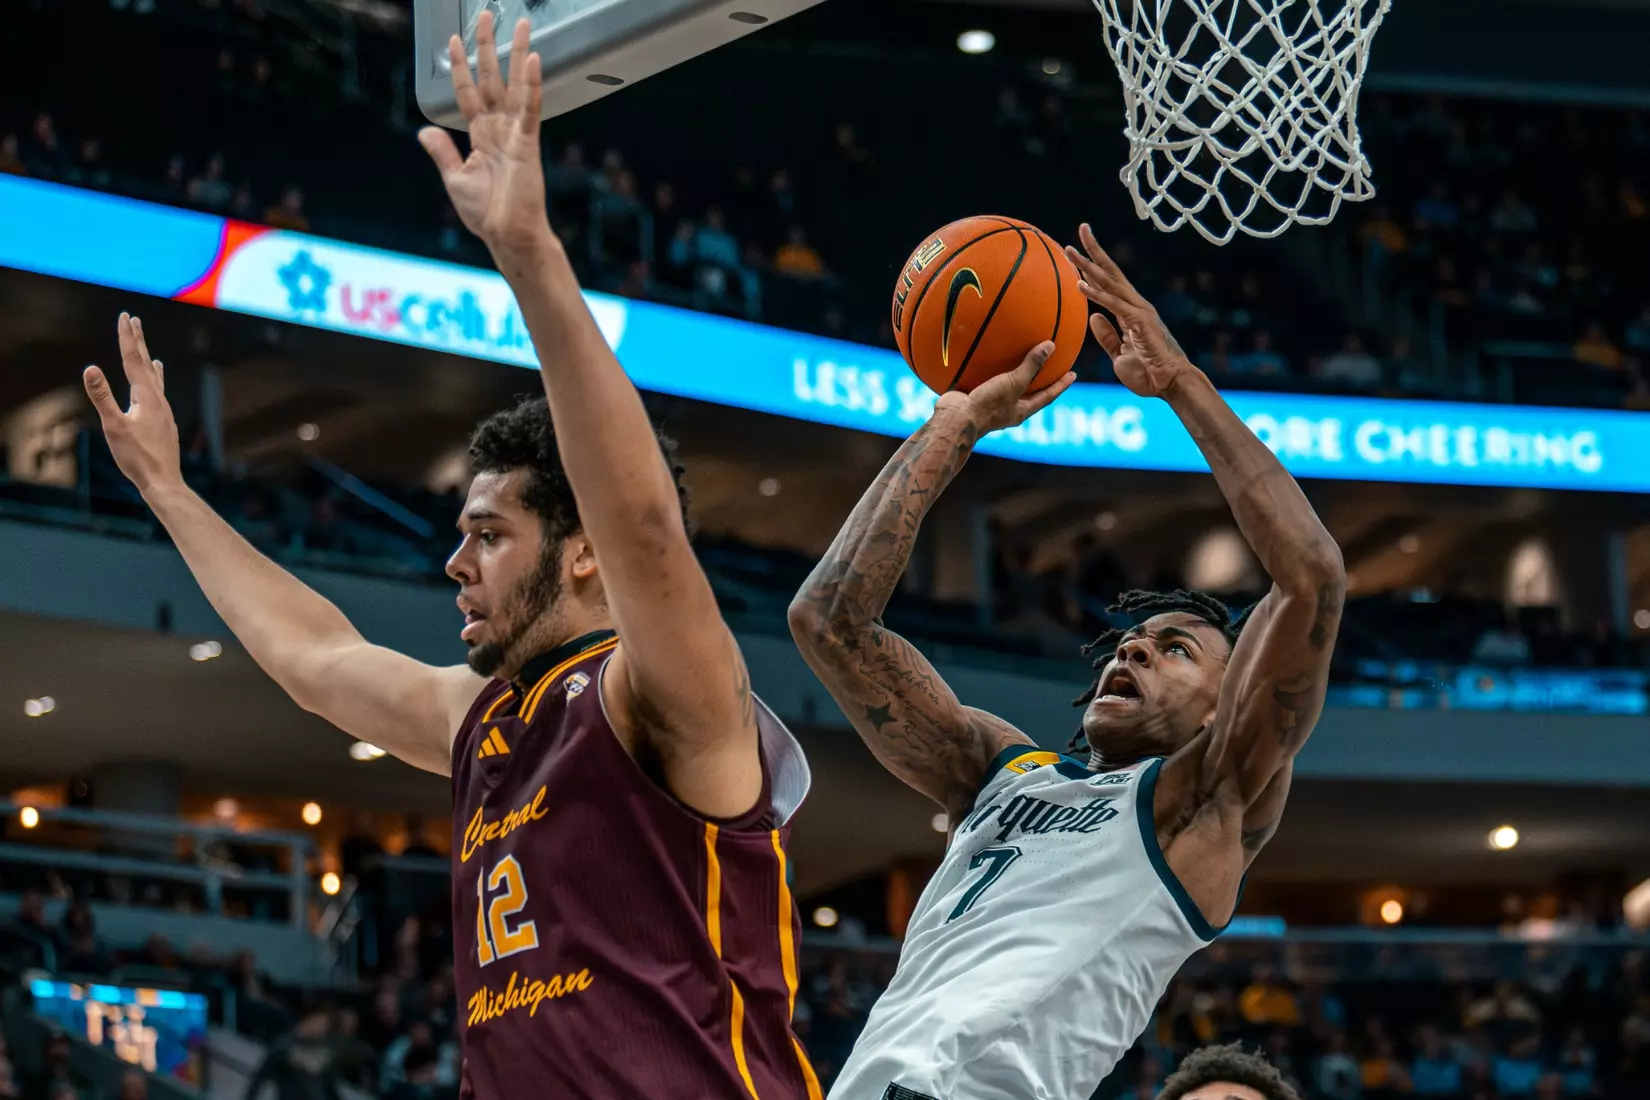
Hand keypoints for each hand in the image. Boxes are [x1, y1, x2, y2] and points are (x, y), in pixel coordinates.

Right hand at [83, 314, 181, 499]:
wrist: (164, 481)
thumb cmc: (137, 457)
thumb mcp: (114, 426)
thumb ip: (102, 397)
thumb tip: (90, 368)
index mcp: (146, 397)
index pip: (133, 359)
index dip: (127, 337)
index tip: (125, 317)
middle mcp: (158, 400)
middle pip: (146, 364)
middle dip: (138, 341)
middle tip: (134, 320)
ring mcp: (163, 411)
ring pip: (155, 379)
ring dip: (148, 361)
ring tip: (149, 350)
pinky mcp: (164, 423)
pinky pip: (159, 395)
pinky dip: (156, 384)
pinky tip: (157, 388)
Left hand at [418, 14, 551, 264]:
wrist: (507, 235)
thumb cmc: (487, 213)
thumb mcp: (454, 178)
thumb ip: (442, 151)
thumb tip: (424, 131)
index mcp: (481, 136)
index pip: (469, 92)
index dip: (460, 67)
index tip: (453, 42)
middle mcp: (499, 129)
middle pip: (492, 78)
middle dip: (489, 47)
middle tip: (488, 15)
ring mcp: (515, 133)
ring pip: (514, 85)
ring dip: (516, 54)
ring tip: (520, 25)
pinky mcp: (527, 143)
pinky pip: (529, 109)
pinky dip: (531, 85)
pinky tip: (533, 61)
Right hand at [937, 342, 1075, 432]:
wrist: (954, 418)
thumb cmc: (987, 405)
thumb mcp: (1013, 383)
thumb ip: (1031, 365)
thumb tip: (1051, 346)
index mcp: (1021, 411)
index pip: (1047, 396)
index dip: (1061, 385)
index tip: (1073, 374)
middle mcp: (1008, 409)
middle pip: (1029, 392)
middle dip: (1039, 380)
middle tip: (1050, 365)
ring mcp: (990, 403)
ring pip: (1006, 385)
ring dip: (1013, 372)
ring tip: (1018, 355)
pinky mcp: (974, 395)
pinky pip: (985, 378)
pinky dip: (988, 366)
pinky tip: (985, 352)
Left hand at [1065, 224, 1195, 399]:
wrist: (1171, 385)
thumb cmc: (1149, 374)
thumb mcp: (1119, 355)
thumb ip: (1107, 336)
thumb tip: (1094, 317)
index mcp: (1130, 312)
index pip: (1109, 283)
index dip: (1094, 266)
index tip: (1078, 249)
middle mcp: (1135, 306)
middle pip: (1110, 273)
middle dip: (1094, 251)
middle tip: (1081, 229)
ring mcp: (1139, 311)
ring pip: (1110, 283)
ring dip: (1088, 267)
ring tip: (1070, 251)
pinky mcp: (1139, 322)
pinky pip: (1114, 306)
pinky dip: (1097, 295)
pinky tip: (1080, 285)